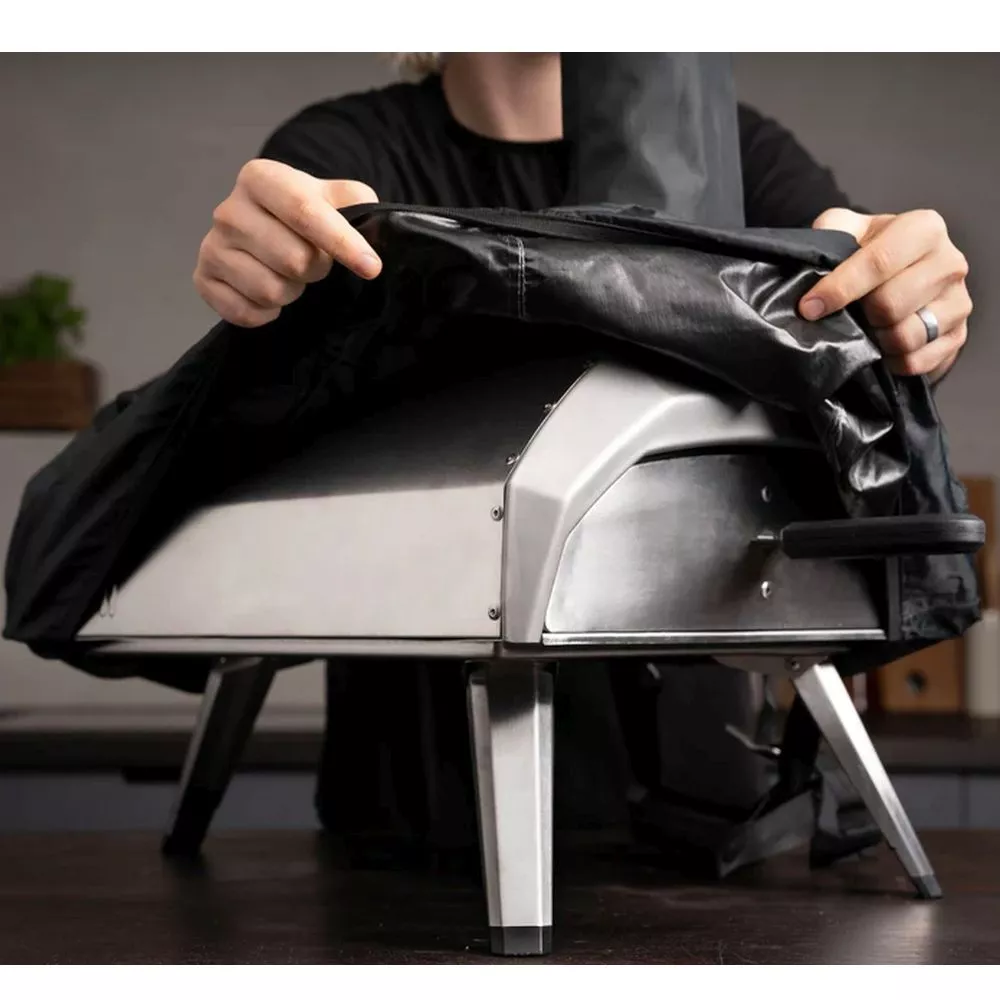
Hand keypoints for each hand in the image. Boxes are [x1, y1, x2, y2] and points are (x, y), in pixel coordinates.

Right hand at [194, 159, 380, 327]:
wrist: (267, 227)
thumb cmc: (306, 213)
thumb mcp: (336, 196)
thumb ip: (357, 203)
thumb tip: (370, 232)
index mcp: (260, 178)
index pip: (305, 213)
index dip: (343, 243)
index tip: (372, 267)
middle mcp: (228, 210)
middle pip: (293, 260)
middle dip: (316, 270)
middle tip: (314, 263)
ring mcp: (212, 246)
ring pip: (271, 291)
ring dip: (292, 292)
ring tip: (289, 276)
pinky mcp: (203, 280)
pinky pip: (246, 313)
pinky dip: (266, 313)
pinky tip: (268, 293)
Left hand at [800, 208, 971, 380]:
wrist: (901, 274)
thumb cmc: (870, 251)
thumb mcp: (849, 228)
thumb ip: (831, 232)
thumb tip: (811, 265)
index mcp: (924, 229)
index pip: (879, 261)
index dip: (840, 288)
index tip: (809, 307)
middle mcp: (949, 263)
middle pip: (890, 305)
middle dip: (859, 316)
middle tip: (848, 315)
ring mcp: (959, 301)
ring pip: (905, 337)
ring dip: (875, 340)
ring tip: (866, 329)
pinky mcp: (958, 336)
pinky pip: (916, 362)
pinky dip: (891, 361)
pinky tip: (882, 348)